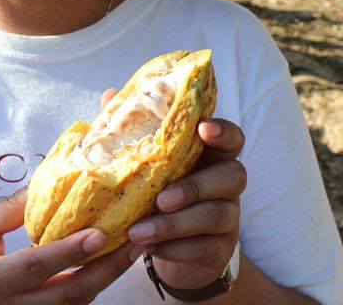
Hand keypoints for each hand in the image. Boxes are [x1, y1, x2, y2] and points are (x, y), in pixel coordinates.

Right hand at [0, 187, 136, 303]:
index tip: (101, 232)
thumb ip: (11, 211)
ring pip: (76, 304)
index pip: (36, 266)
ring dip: (107, 277)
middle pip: (69, 293)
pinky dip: (93, 285)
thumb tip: (51, 185)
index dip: (70, 250)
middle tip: (138, 238)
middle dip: (108, 268)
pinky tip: (110, 262)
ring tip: (134, 246)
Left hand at [127, 118, 246, 290]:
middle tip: (161, 198)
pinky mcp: (220, 249)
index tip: (203, 129)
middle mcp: (227, 182)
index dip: (223, 131)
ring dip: (175, 224)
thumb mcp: (145, 162)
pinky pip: (204, 247)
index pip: (232, 137)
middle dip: (195, 187)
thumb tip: (109, 94)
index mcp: (212, 154)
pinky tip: (148, 248)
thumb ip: (132, 130)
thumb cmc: (155, 191)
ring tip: (139, 231)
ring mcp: (229, 216)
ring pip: (214, 215)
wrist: (166, 245)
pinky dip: (174, 248)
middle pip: (231, 176)